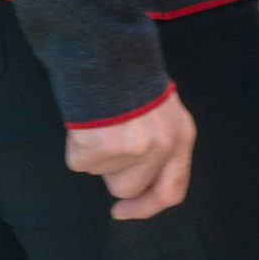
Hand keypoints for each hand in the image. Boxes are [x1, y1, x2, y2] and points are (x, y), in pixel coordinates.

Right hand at [68, 89, 195, 219]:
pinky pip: (79, 163)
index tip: (122, 211)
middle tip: (109, 139)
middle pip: (129, 188)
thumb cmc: (131, 77)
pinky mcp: (102, 147)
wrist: (107, 49)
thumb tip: (136, 187)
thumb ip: (159, 146)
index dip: (146, 207)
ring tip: (101, 120)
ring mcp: (133, 148)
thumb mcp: (162, 112)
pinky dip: (77, 144)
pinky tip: (86, 119)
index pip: (171, 191)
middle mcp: (162, 146)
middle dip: (114, 171)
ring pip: (102, 175)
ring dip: (96, 154)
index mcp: (181, 137)